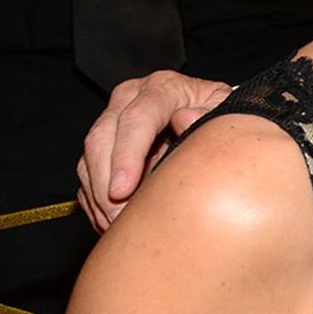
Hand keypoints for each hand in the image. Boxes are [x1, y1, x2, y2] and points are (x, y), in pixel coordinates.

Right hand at [76, 71, 231, 231]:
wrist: (211, 119)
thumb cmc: (220, 119)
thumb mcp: (225, 114)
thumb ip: (209, 117)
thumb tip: (186, 119)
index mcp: (162, 88)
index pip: (138, 118)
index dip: (127, 156)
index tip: (123, 191)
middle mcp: (131, 99)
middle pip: (102, 139)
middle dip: (106, 183)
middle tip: (119, 219)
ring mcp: (113, 120)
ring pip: (89, 159)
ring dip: (99, 197)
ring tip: (119, 225)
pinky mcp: (103, 145)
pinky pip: (87, 176)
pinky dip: (96, 202)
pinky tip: (112, 221)